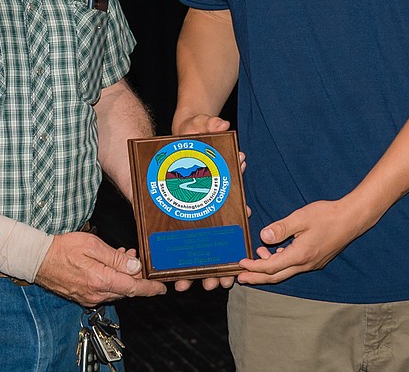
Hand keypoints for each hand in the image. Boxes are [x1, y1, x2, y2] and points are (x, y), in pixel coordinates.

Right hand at [35, 231, 165, 306]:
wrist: (38, 260)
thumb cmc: (62, 249)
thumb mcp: (93, 246)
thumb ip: (115, 258)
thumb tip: (135, 266)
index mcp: (101, 280)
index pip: (133, 288)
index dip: (150, 288)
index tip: (162, 287)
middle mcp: (96, 293)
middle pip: (126, 289)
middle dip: (135, 275)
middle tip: (136, 258)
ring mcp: (89, 297)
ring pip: (116, 290)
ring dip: (123, 276)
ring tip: (122, 257)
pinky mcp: (83, 296)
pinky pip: (104, 290)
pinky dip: (112, 279)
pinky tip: (108, 266)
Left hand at [168, 115, 247, 291]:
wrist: (173, 137)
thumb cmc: (193, 133)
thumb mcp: (199, 125)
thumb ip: (209, 125)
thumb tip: (220, 123)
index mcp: (222, 188)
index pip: (234, 213)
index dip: (234, 233)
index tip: (234, 255)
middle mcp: (212, 203)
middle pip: (218, 238)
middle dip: (216, 263)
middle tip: (213, 284)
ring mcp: (196, 211)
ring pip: (201, 247)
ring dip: (198, 268)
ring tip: (189, 286)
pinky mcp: (179, 215)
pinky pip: (181, 242)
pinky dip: (180, 259)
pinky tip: (174, 277)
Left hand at [236, 199, 365, 285]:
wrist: (352, 219)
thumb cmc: (327, 215)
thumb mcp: (301, 217)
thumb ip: (281, 228)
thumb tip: (263, 236)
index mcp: (300, 255)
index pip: (271, 267)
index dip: (254, 267)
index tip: (240, 263)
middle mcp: (305, 264)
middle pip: (276, 276)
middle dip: (257, 277)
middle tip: (240, 277)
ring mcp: (312, 264)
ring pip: (285, 272)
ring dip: (269, 269)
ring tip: (256, 258)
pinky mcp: (316, 260)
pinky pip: (294, 267)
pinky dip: (281, 263)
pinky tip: (276, 252)